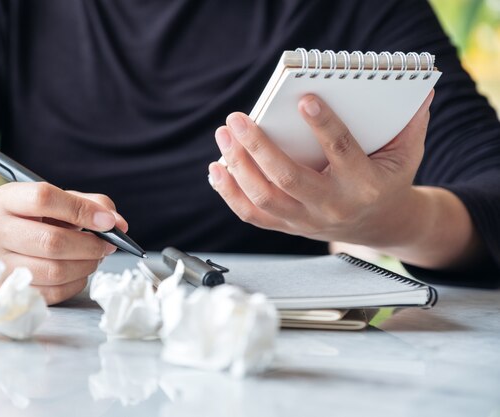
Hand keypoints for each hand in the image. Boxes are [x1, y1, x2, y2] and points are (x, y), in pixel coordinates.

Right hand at [0, 182, 127, 304]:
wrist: (2, 245)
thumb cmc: (38, 219)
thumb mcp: (61, 201)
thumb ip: (92, 204)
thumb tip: (118, 224)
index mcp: (5, 199)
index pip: (44, 198)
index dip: (82, 210)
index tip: (108, 221)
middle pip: (52, 241)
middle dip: (90, 245)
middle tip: (108, 245)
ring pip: (55, 271)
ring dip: (86, 265)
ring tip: (94, 257)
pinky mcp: (7, 292)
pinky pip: (53, 293)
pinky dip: (76, 282)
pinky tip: (78, 271)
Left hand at [209, 91, 434, 248]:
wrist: (378, 224)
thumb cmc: (387, 180)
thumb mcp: (406, 154)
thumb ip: (409, 124)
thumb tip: (419, 90)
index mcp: (363, 184)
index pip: (341, 152)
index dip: (324, 125)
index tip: (304, 99)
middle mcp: (331, 205)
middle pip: (288, 178)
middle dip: (258, 148)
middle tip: (238, 119)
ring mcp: (306, 220)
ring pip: (264, 198)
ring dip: (238, 167)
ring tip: (224, 136)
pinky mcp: (287, 227)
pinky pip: (252, 215)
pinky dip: (230, 193)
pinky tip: (218, 168)